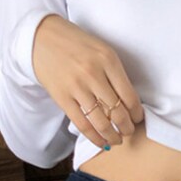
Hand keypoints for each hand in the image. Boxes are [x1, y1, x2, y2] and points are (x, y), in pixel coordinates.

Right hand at [31, 14, 144, 149]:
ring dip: (112, 136)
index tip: (138, 119)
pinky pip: (82, 124)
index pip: (130, 96)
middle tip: (129, 132)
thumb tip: (129, 102)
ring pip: (101, 122)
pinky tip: (101, 142)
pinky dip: (94, 137)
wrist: (42, 38)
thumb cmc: (77, 44)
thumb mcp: (102, 51)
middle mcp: (94, 74)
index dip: (137, 113)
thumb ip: (116, 73)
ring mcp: (77, 87)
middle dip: (127, 127)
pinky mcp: (62, 97)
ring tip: (117, 140)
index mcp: (108, 60)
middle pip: (118, 111)